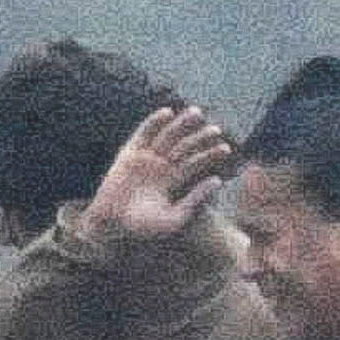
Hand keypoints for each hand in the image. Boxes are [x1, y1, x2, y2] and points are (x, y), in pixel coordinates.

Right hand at [81, 102, 238, 248]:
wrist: (112, 224)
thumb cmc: (143, 227)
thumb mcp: (175, 217)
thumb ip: (195, 199)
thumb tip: (217, 181)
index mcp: (172, 181)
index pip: (195, 163)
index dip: (210, 155)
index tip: (227, 149)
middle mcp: (160, 167)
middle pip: (184, 146)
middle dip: (200, 137)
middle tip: (216, 130)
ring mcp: (145, 158)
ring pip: (167, 136)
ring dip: (181, 124)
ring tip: (197, 113)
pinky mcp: (129, 153)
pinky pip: (143, 133)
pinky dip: (154, 122)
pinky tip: (167, 112)